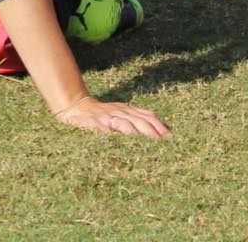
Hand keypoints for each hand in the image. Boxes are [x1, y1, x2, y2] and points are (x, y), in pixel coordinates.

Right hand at [52, 95, 170, 136]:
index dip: (157, 125)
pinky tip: (108, 134)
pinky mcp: (92, 121)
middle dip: (148, 129)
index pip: (145, 116)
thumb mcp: (123, 113)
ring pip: (120, 122)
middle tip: (159, 140)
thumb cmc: (104, 115)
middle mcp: (119, 112)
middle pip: (136, 120)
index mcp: (127, 111)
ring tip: (137, 137)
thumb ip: (139, 118)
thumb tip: (162, 124)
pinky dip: (103, 129)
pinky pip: (98, 126)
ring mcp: (105, 116)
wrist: (78, 107)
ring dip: (129, 129)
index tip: (169, 136)